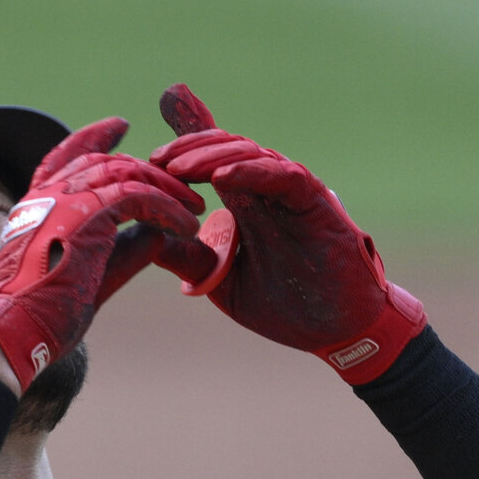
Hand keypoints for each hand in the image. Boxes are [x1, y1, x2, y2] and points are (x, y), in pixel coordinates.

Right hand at [0, 117, 203, 388]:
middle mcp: (48, 194)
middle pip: (106, 162)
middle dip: (149, 169)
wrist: (13, 329)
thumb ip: (122, 252)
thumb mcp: (88, 275)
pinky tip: (186, 227)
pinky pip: (138, 197)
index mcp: (37, 204)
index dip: (92, 138)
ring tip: (193, 210)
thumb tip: (156, 235)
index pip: (66, 156)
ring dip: (166, 189)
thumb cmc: (41, 314)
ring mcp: (65, 200)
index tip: (119, 127)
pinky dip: (167, 209)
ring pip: (126, 173)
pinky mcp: (87, 214)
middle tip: (183, 185)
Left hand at [150, 83, 427, 383]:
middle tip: (155, 158)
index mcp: (246, 202)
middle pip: (225, 147)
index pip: (213, 161)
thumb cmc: (286, 306)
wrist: (335, 331)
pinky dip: (252, 171)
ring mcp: (291, 193)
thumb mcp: (221, 281)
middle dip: (188, 147)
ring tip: (178, 168)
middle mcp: (267, 190)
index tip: (148, 160)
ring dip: (211, 158)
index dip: (181, 150)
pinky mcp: (315, 202)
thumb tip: (144, 234)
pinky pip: (283, 176)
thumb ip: (188, 256)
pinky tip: (222, 177)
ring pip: (250, 155)